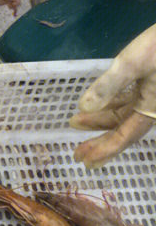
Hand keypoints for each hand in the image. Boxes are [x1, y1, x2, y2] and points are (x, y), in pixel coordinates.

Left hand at [71, 23, 155, 164]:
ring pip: (124, 115)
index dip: (104, 149)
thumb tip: (83, 107)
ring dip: (102, 120)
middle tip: (77, 152)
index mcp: (150, 109)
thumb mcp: (131, 64)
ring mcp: (152, 97)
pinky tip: (99, 104)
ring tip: (77, 123)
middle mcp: (152, 108)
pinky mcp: (151, 84)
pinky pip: (130, 102)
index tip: (85, 161)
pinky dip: (113, 105)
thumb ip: (108, 86)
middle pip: (123, 130)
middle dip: (100, 140)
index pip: (124, 136)